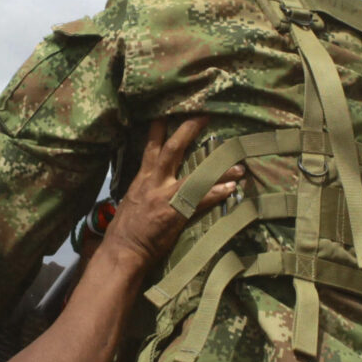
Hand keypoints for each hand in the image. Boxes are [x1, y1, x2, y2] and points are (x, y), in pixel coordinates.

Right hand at [99, 118, 242, 269]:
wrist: (122, 251)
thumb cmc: (125, 230)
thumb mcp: (131, 201)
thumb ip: (145, 187)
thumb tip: (155, 179)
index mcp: (142, 179)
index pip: (151, 146)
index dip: (160, 128)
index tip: (170, 110)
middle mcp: (154, 183)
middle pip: (173, 150)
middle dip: (188, 131)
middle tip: (205, 116)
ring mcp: (165, 198)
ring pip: (195, 177)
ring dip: (219, 171)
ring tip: (239, 167)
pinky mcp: (174, 215)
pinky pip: (199, 201)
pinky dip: (216, 194)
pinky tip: (231, 190)